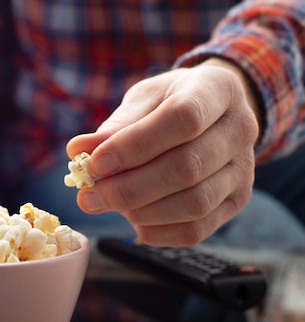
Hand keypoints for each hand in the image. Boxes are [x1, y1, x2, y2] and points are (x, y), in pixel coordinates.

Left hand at [67, 59, 259, 245]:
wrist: (211, 113)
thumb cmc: (170, 101)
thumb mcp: (143, 99)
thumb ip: (116, 125)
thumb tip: (78, 150)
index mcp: (218, 90)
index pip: (183, 119)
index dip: (135, 145)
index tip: (95, 163)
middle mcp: (240, 129)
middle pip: (188, 167)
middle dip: (129, 187)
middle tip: (88, 195)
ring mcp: (244, 170)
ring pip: (194, 203)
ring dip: (141, 211)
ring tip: (107, 204)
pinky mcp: (237, 201)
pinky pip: (199, 229)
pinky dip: (158, 231)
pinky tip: (132, 220)